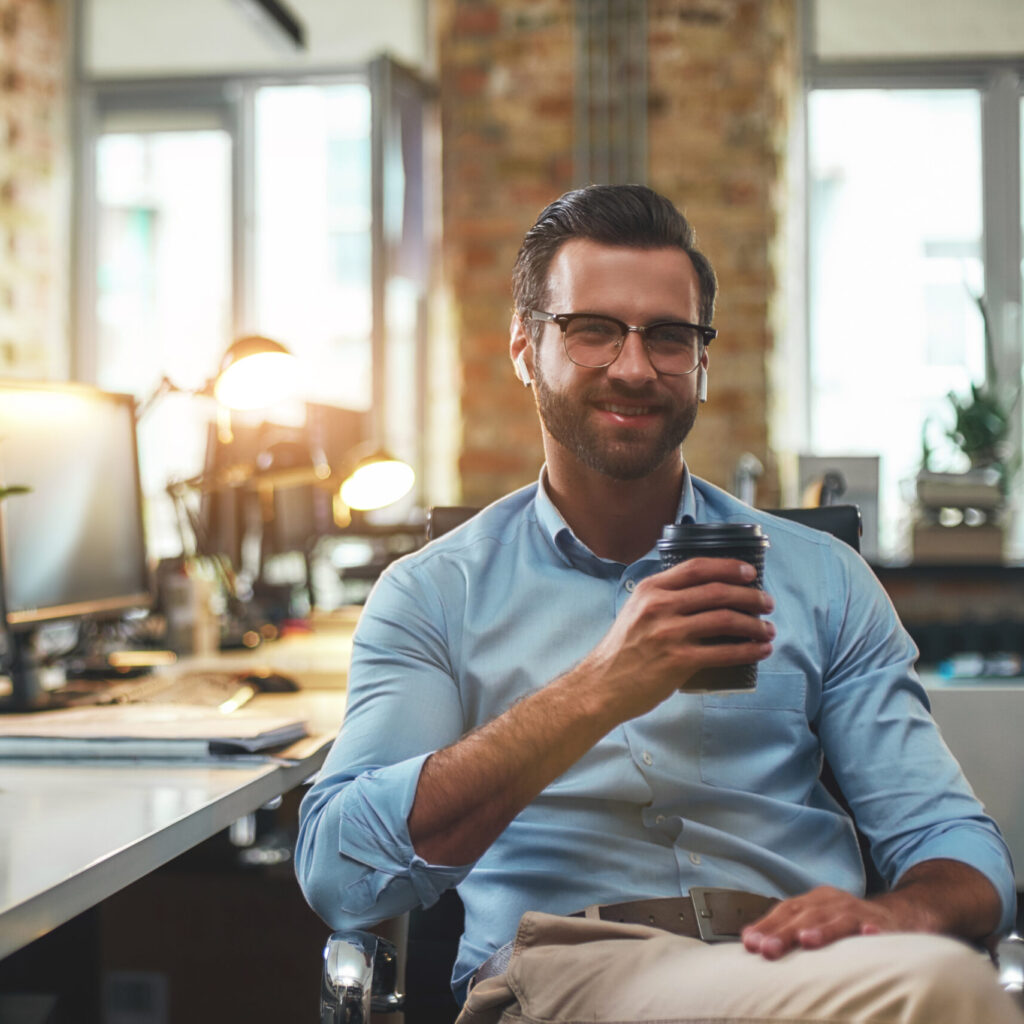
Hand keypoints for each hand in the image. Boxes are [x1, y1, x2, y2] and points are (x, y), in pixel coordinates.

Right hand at [584, 556, 775, 719]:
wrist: (601, 685)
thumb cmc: (621, 651)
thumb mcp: (636, 611)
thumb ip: (664, 598)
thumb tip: (706, 594)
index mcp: (650, 589)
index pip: (697, 568)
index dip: (729, 567)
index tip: (750, 572)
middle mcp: (659, 606)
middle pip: (717, 591)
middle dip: (750, 596)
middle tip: (766, 603)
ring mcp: (669, 633)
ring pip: (725, 619)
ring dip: (754, 624)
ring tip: (768, 629)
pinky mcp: (678, 661)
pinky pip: (723, 652)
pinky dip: (748, 650)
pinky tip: (760, 650)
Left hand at [741, 886, 905, 959]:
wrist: (898, 915)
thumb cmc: (847, 924)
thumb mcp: (818, 922)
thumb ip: (789, 930)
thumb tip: (750, 941)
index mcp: (815, 900)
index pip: (786, 910)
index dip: (767, 925)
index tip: (750, 943)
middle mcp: (833, 901)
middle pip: (806, 915)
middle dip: (784, 932)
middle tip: (767, 950)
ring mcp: (858, 911)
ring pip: (838, 919)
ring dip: (823, 929)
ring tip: (807, 941)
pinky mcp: (884, 924)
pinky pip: (879, 927)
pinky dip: (874, 931)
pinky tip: (870, 934)